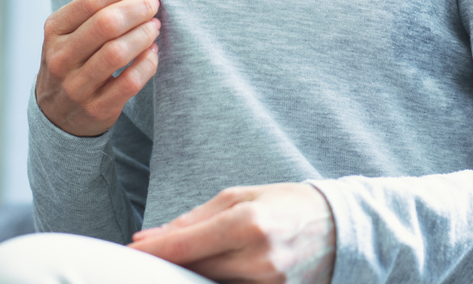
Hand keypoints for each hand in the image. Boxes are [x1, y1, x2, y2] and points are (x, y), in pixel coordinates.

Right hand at [35, 0, 160, 136]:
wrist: (56, 114)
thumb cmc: (73, 59)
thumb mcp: (71, 31)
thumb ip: (97, 6)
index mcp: (54, 31)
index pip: (91, 0)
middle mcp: (61, 58)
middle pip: (106, 24)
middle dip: (137, 9)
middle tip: (153, 4)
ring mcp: (76, 86)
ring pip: (117, 53)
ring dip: (144, 34)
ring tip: (155, 26)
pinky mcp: (96, 108)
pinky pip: (129, 82)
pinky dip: (147, 63)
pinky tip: (153, 52)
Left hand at [128, 183, 335, 283]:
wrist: (341, 227)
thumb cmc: (288, 204)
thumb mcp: (242, 197)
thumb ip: (195, 218)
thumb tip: (151, 237)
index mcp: (248, 222)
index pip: (186, 245)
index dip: (154, 251)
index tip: (131, 250)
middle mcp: (258, 258)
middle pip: (194, 270)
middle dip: (170, 263)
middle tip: (153, 256)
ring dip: (194, 275)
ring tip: (193, 259)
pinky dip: (218, 282)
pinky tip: (214, 272)